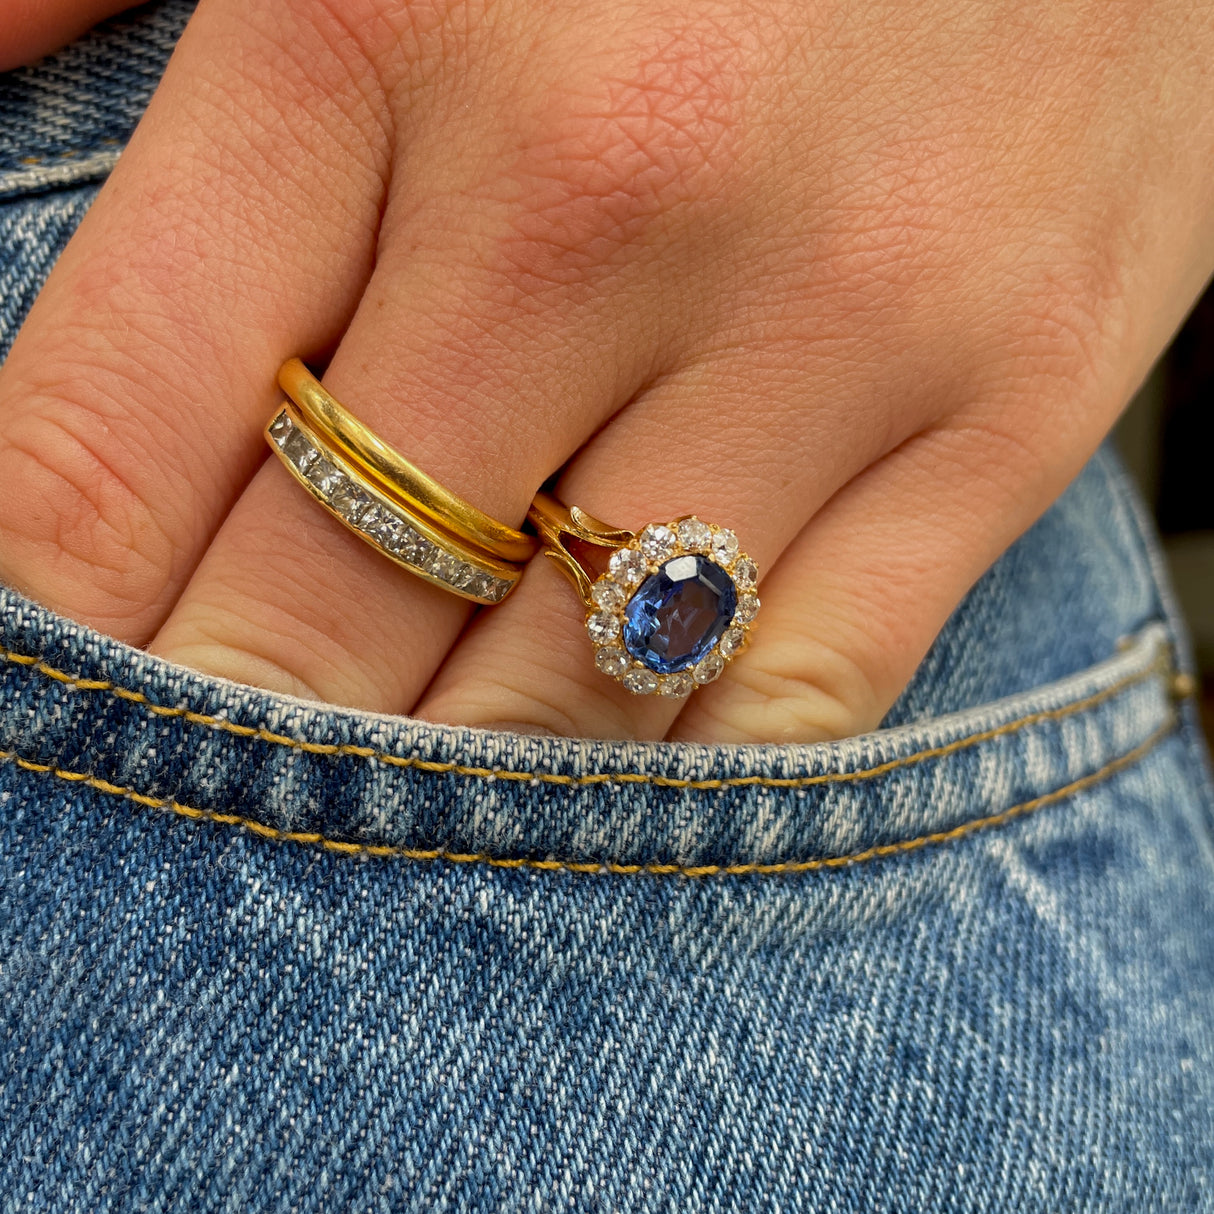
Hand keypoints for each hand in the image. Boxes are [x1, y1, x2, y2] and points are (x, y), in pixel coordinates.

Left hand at [1, 0, 1210, 741]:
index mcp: (383, 22)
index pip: (107, 437)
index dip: (41, 618)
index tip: (41, 704)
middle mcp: (602, 192)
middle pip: (322, 606)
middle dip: (230, 739)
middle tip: (199, 805)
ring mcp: (833, 316)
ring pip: (565, 694)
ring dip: (451, 789)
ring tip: (394, 808)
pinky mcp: (1012, 405)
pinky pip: (797, 689)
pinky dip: (681, 763)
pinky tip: (615, 756)